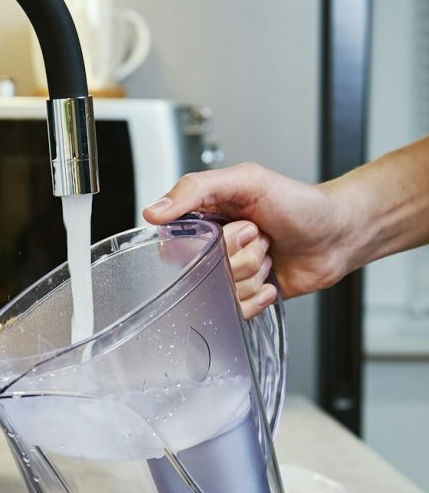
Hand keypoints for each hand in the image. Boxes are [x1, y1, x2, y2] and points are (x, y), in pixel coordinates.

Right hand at [143, 162, 354, 316]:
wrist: (339, 234)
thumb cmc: (300, 204)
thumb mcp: (247, 181)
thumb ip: (195, 189)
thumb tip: (154, 211)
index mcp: (205, 219)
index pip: (177, 243)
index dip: (206, 242)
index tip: (232, 227)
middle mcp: (214, 249)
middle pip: (204, 270)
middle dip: (239, 255)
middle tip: (260, 237)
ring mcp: (230, 274)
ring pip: (222, 292)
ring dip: (253, 275)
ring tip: (269, 255)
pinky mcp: (245, 298)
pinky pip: (236, 310)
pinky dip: (258, 297)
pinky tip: (271, 279)